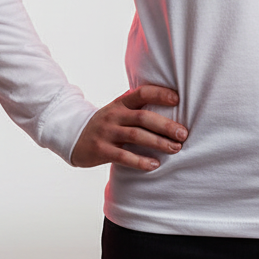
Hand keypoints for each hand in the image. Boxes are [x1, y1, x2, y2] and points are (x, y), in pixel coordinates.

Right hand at [71, 85, 187, 171]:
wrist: (74, 137)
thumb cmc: (107, 124)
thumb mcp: (119, 111)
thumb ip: (138, 109)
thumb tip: (173, 108)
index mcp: (121, 103)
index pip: (142, 93)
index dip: (160, 94)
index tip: (178, 99)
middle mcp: (114, 115)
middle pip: (143, 117)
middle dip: (165, 125)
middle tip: (183, 134)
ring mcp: (107, 132)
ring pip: (136, 135)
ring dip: (158, 142)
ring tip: (175, 148)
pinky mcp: (101, 150)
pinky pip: (123, 156)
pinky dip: (140, 161)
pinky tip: (154, 165)